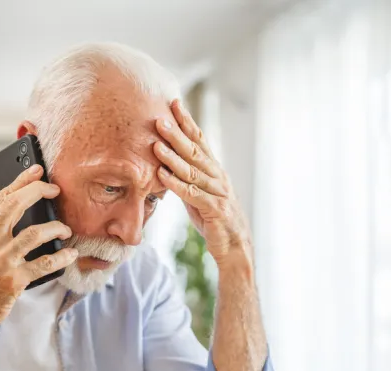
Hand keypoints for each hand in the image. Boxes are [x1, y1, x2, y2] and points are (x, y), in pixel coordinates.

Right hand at [0, 164, 77, 346]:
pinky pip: (45, 263)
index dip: (21, 182)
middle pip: (16, 205)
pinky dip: (62, 257)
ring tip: (65, 229)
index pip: (0, 198)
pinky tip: (69, 255)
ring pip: (36, 233)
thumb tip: (11, 213)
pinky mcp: (13, 281)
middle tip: (55, 190)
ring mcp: (0, 261)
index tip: (36, 172)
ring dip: (56, 227)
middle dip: (39, 192)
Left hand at [153, 100, 251, 266]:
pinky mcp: (215, 210)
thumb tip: (168, 166)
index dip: (187, 122)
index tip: (174, 103)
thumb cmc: (215, 220)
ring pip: (192, 171)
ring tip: (155, 145)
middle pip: (195, 151)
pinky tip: (162, 175)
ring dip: (172, 157)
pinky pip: (193, 195)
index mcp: (214, 170)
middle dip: (176, 134)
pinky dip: (177, 184)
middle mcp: (218, 177)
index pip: (200, 141)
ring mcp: (218, 193)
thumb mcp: (199, 195)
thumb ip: (187, 179)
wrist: (235, 247)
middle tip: (159, 118)